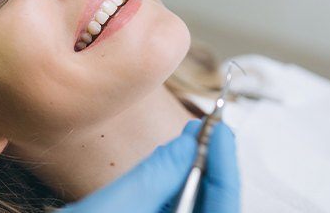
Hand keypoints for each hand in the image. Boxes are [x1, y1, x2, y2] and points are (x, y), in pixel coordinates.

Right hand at [58, 119, 239, 212]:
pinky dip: (173, 183)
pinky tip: (169, 159)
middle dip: (212, 164)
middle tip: (210, 126)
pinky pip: (171, 207)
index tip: (219, 128)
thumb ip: (150, 179)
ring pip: (192, 203)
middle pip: (211, 205)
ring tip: (193, 136)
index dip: (225, 167)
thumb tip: (188, 142)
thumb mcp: (104, 212)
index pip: (222, 209)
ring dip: (194, 170)